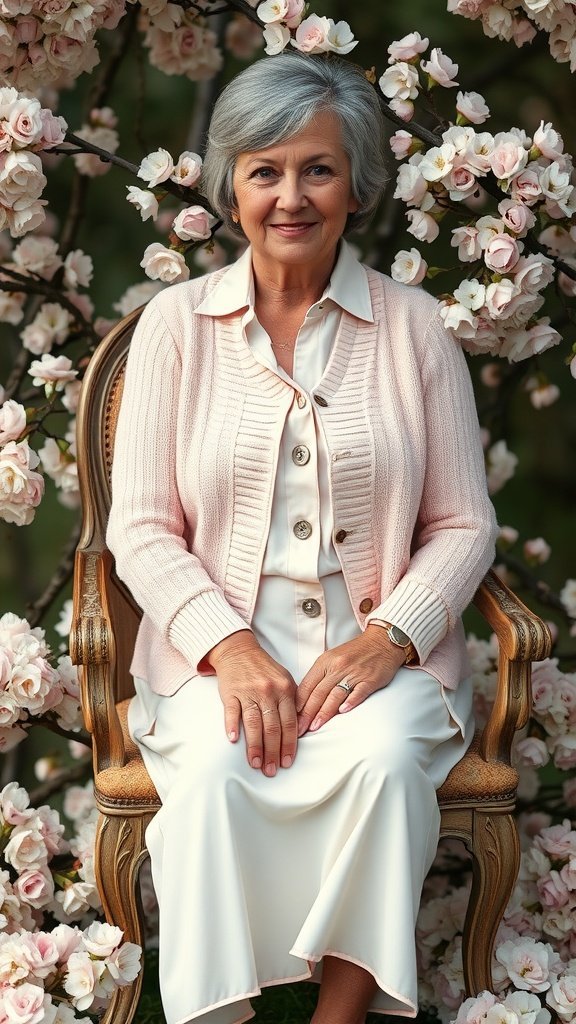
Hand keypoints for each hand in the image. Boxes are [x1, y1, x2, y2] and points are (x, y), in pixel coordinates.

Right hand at [207, 631, 297, 776]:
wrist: (239, 650)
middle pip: (272, 727)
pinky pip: (231, 711)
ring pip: (253, 723)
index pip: (290, 723)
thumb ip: (292, 703)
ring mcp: (248, 691)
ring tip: (256, 764)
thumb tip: (300, 731)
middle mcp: (268, 691)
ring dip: (255, 746)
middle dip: (273, 752)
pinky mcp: (230, 691)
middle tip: (271, 771)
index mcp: (285, 689)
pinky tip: (233, 740)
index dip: (289, 745)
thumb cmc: (264, 669)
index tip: (286, 763)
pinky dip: (232, 725)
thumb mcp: (285, 680)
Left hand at [295, 625, 406, 735]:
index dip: (299, 704)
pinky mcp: (370, 679)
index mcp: (325, 662)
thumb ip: (319, 677)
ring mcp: (354, 673)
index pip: (308, 685)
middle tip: (300, 729)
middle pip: (319, 693)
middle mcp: (338, 667)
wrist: (382, 642)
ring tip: (315, 726)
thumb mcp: (332, 659)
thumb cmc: (355, 653)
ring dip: (324, 712)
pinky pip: (359, 692)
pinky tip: (343, 711)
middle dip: (307, 713)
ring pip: (335, 695)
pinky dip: (351, 702)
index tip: (293, 719)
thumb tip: (304, 700)